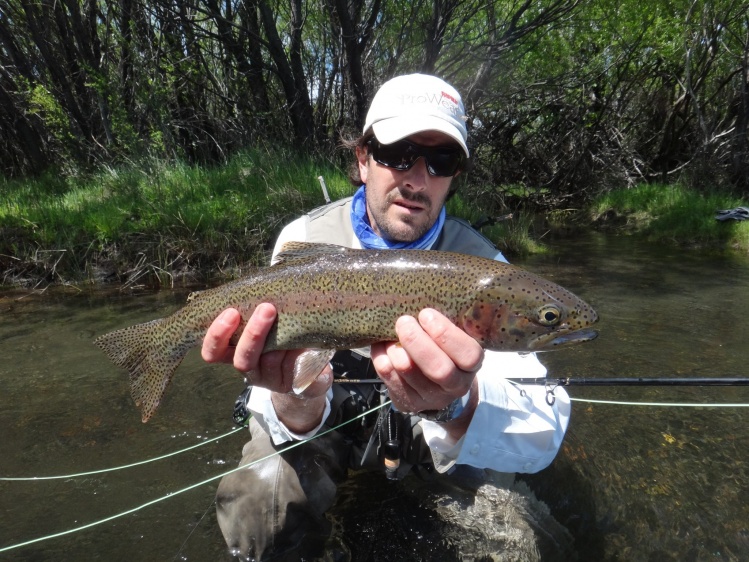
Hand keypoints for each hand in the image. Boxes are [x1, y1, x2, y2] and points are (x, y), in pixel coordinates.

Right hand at [201, 304, 331, 432]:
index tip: (230, 311)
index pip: (214, 352)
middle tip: (265, 308)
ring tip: (280, 314)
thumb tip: (260, 286)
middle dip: (252, 334)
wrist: (308, 366)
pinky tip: (304, 340)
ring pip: (268, 362)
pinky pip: (294, 369)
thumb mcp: (266, 321)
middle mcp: (250, 368)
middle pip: (241, 360)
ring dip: (276, 339)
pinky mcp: (292, 384)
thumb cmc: (280, 334)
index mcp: (235, 353)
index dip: (216, 335)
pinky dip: (297, 352)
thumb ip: (258, 309)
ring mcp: (271, 379)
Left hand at [370, 308, 482, 416]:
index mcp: (471, 365)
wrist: (439, 386)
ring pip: (410, 373)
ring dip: (395, 349)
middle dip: (417, 342)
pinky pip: (390, 379)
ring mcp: (432, 397)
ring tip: (391, 332)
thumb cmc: (446, 349)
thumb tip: (422, 293)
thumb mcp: (456, 337)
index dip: (446, 334)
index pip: (468, 354)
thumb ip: (447, 321)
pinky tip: (381, 344)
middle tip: (404, 322)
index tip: (426, 314)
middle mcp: (455, 385)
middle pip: (439, 369)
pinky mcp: (410, 402)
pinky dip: (381, 357)